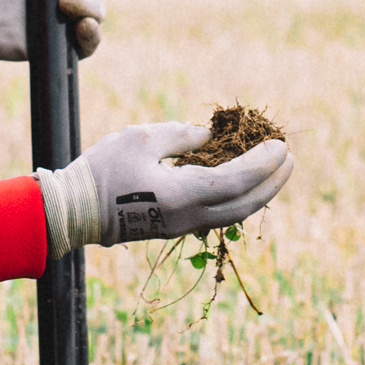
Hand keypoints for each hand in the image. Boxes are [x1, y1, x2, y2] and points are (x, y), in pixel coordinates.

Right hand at [40, 119, 295, 254]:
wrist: (75, 212)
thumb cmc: (104, 170)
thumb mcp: (143, 139)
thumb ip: (182, 136)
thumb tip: (211, 137)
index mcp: (183, 196)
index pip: (238, 182)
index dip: (264, 164)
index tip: (281, 145)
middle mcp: (190, 217)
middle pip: (246, 204)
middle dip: (272, 181)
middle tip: (289, 157)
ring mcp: (184, 226)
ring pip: (236, 214)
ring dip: (260, 192)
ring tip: (274, 169)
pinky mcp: (176, 227)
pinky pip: (220, 215)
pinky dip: (240, 198)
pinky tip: (244, 183)